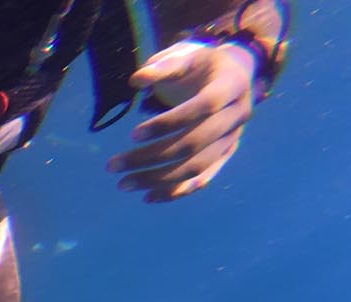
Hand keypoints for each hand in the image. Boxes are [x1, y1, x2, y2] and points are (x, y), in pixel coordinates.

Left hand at [109, 39, 257, 202]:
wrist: (229, 74)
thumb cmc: (199, 63)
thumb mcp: (184, 55)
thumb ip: (163, 66)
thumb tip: (136, 80)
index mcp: (232, 85)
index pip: (203, 107)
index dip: (169, 122)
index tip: (132, 134)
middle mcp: (238, 115)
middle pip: (195, 144)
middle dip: (151, 157)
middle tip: (112, 166)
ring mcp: (233, 138)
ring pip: (197, 167)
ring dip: (158, 179)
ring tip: (122, 184)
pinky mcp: (225, 155)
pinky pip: (203, 179)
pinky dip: (176, 191)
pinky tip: (147, 197)